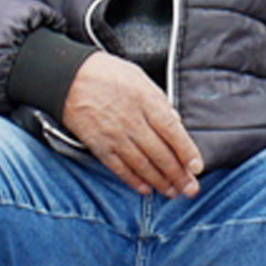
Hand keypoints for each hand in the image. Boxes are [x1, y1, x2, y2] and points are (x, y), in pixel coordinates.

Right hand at [61, 52, 201, 197]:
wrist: (68, 77)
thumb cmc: (105, 73)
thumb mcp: (139, 77)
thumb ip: (159, 101)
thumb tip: (174, 122)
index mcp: (145, 100)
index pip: (172, 131)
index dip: (186, 151)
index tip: (196, 167)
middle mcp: (132, 121)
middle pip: (160, 153)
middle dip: (178, 175)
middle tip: (190, 189)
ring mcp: (115, 136)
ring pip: (142, 165)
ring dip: (160, 182)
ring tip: (172, 192)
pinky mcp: (99, 146)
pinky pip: (120, 168)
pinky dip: (134, 181)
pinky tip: (145, 189)